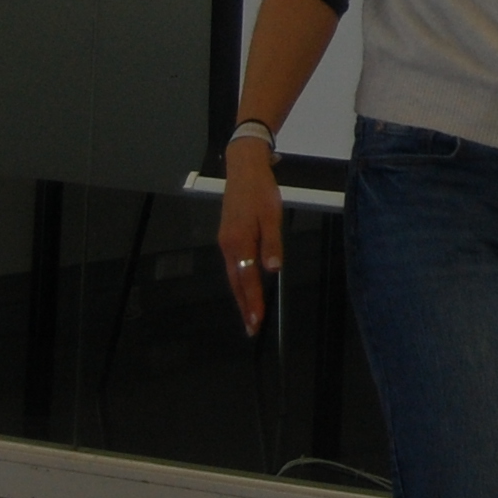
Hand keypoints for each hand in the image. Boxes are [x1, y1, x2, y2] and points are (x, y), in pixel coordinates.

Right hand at [218, 142, 282, 336]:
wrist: (243, 169)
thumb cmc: (261, 191)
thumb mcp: (271, 215)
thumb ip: (272, 243)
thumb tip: (272, 269)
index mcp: (240, 242)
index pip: (247, 280)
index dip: (252, 302)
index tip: (256, 322)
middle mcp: (228, 245)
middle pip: (236, 283)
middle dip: (244, 306)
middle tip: (251, 329)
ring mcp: (225, 241)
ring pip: (233, 275)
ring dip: (241, 296)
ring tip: (249, 314)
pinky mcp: (227, 236)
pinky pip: (233, 265)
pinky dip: (238, 281)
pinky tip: (245, 287)